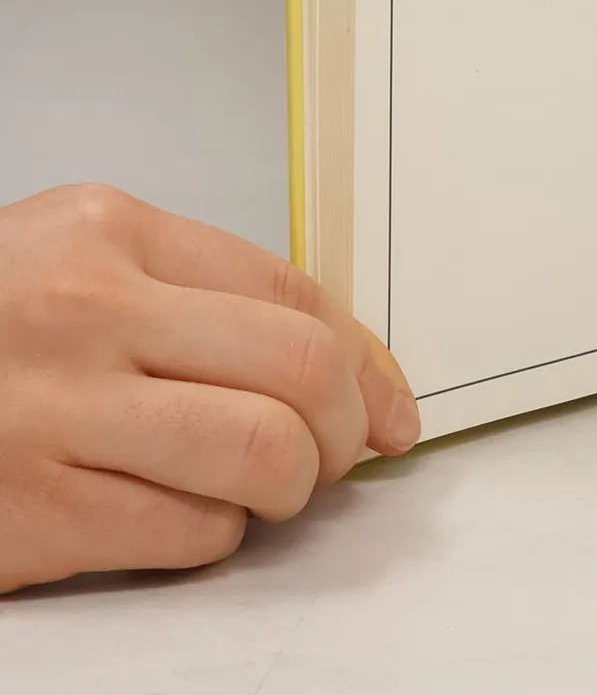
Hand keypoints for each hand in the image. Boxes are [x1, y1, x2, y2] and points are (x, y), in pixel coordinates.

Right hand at [0, 185, 419, 594]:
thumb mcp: (76, 261)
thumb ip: (194, 290)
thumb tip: (337, 358)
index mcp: (110, 232)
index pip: (293, 291)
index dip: (367, 356)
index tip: (390, 400)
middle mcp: (87, 312)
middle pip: (298, 368)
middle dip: (350, 424)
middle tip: (345, 451)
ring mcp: (55, 414)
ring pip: (260, 453)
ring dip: (294, 486)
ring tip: (276, 488)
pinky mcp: (31, 514)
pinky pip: (189, 531)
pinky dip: (219, 535)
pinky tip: (195, 517)